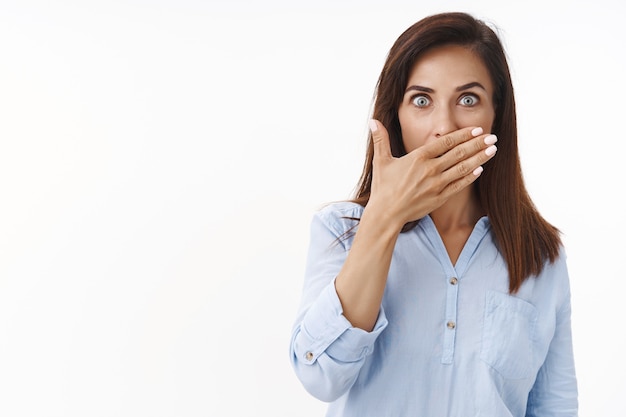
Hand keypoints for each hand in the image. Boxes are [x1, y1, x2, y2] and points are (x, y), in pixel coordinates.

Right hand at [366, 119, 496, 225]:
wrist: (386, 214)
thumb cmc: (383, 187)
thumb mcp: (381, 161)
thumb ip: (380, 140)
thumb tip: (373, 121)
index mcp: (418, 158)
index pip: (445, 142)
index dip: (463, 134)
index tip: (476, 129)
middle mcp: (430, 169)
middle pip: (459, 153)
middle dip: (477, 144)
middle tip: (492, 136)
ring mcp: (436, 184)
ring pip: (463, 168)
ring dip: (479, 158)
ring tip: (492, 149)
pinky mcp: (439, 198)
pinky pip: (459, 185)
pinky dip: (470, 177)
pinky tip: (480, 169)